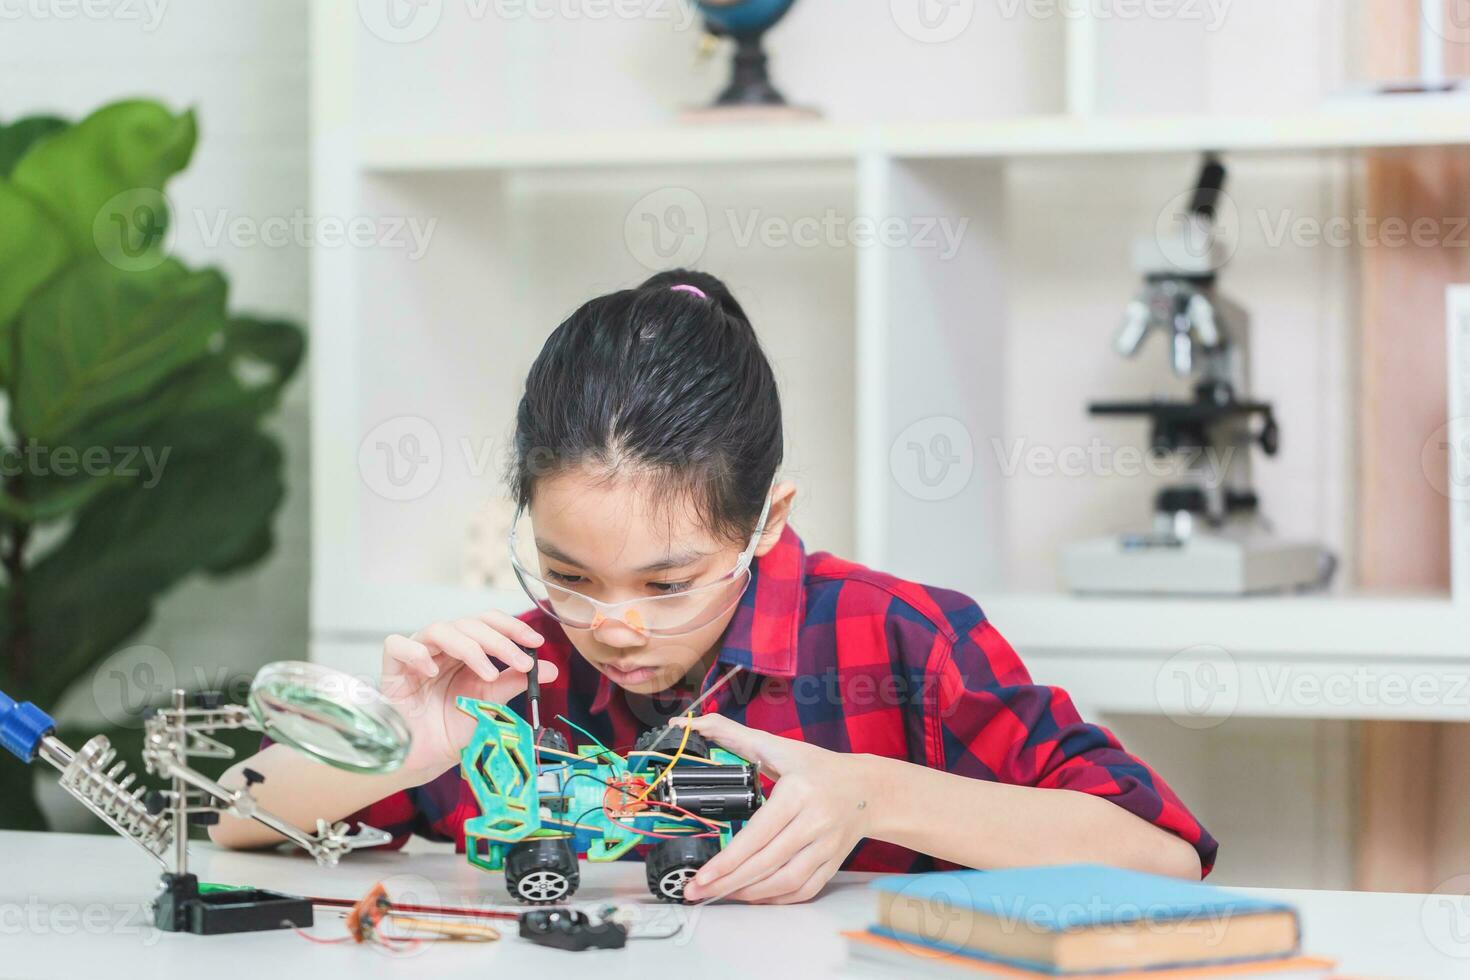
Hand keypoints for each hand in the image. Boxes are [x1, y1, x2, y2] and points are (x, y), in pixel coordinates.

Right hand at [381, 611, 558, 776]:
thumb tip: (550, 668)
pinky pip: (396, 645)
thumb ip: (515, 682)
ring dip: (468, 647)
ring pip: (438, 629)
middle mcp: (441, 648)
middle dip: (499, 641)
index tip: (535, 642)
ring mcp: (416, 656)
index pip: (487, 623)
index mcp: (465, 650)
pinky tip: (432, 671)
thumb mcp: (490, 702)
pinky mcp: (391, 670)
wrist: (427, 758)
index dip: (511, 626)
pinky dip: (416, 652)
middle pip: (468, 624)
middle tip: (521, 662)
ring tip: (488, 674)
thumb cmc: (454, 727)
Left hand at [673, 713, 873, 904]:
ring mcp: (827, 847)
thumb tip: (693, 723)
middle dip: (728, 882)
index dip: (728, 859)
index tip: (702, 875)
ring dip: (749, 893)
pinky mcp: (833, 864)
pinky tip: (752, 895)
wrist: (868, 789)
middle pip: (767, 863)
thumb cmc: (818, 768)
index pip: (758, 833)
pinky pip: (803, 890)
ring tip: (718, 894)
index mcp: (798, 792)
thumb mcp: (778, 746)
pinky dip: (776, 899)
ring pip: (785, 882)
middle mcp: (815, 821)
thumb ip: (733, 734)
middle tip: (696, 891)